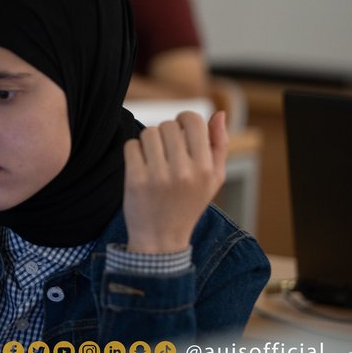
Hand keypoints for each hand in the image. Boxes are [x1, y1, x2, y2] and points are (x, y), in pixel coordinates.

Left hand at [122, 110, 226, 253]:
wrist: (161, 239)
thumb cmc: (188, 203)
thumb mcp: (213, 179)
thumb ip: (219, 145)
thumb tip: (219, 113)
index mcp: (206, 169)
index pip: (193, 120)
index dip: (184, 120)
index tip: (180, 132)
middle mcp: (184, 172)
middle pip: (167, 125)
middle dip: (165, 134)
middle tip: (166, 151)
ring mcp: (159, 176)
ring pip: (148, 133)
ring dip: (148, 142)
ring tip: (154, 160)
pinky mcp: (136, 180)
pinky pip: (131, 146)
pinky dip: (134, 152)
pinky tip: (141, 167)